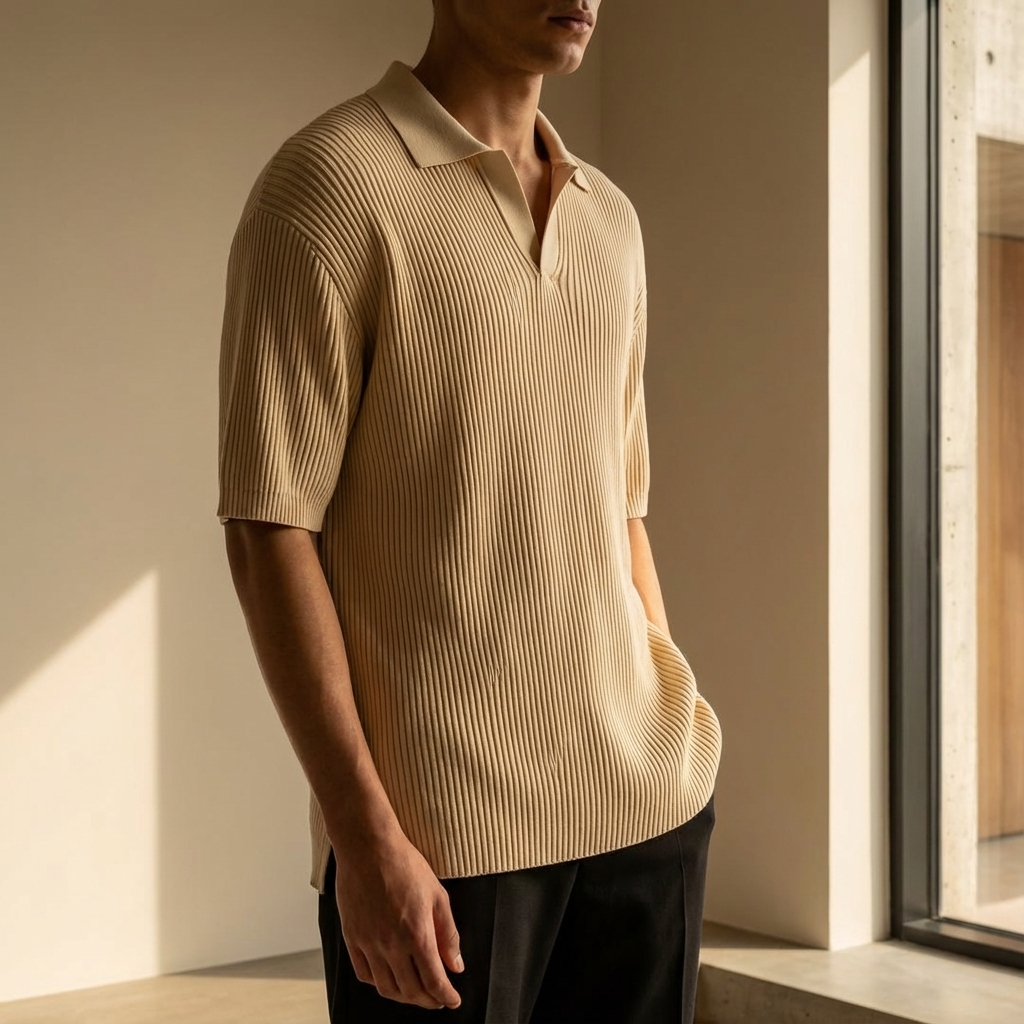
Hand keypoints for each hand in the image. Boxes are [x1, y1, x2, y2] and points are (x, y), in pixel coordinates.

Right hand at [334, 829, 464, 1009]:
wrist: (368, 847)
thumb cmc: (405, 865)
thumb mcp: (438, 895)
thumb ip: (448, 934)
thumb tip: (456, 964)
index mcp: (417, 934)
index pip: (434, 981)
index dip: (446, 996)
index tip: (453, 1000)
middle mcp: (391, 945)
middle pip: (411, 990)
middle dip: (428, 1000)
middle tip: (438, 999)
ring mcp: (368, 943)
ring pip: (386, 988)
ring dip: (404, 997)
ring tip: (416, 993)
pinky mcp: (351, 938)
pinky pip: (364, 974)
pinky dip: (379, 983)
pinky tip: (389, 978)